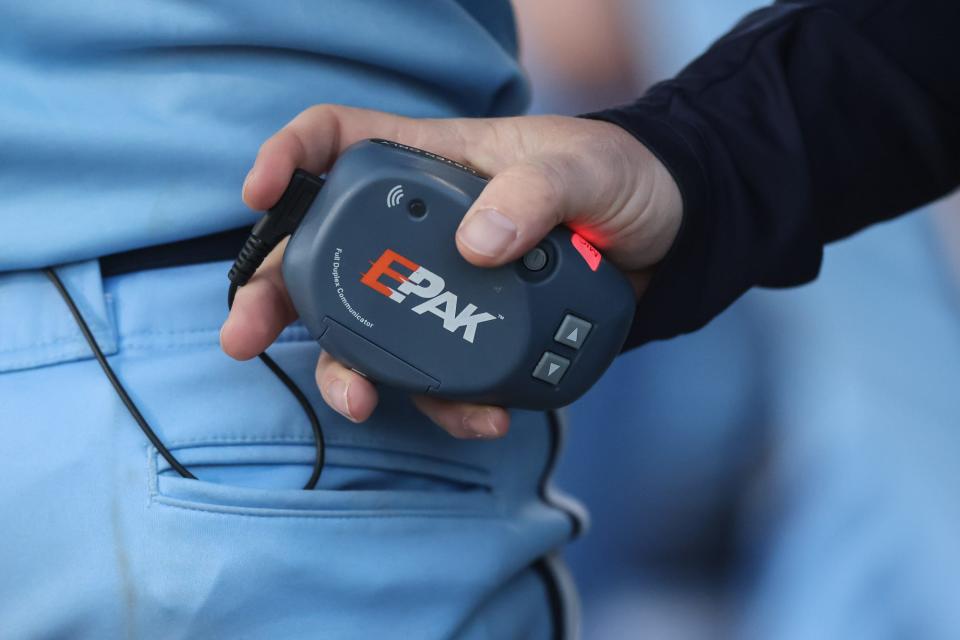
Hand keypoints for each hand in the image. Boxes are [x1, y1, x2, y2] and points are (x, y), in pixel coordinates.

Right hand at [220, 105, 681, 438]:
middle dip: (274, 294)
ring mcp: (441, 285)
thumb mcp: (586, 169)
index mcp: (430, 162)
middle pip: (323, 251)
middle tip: (243, 335)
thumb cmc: (622, 180)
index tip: (260, 192)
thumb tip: (478, 246)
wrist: (669, 241)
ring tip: (359, 403)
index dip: (287, 157)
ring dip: (348, 370)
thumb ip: (536, 192)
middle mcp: (420, 227)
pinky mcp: (472, 333)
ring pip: (367, 329)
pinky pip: (436, 375)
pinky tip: (483, 417)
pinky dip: (446, 404)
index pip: (335, 140)